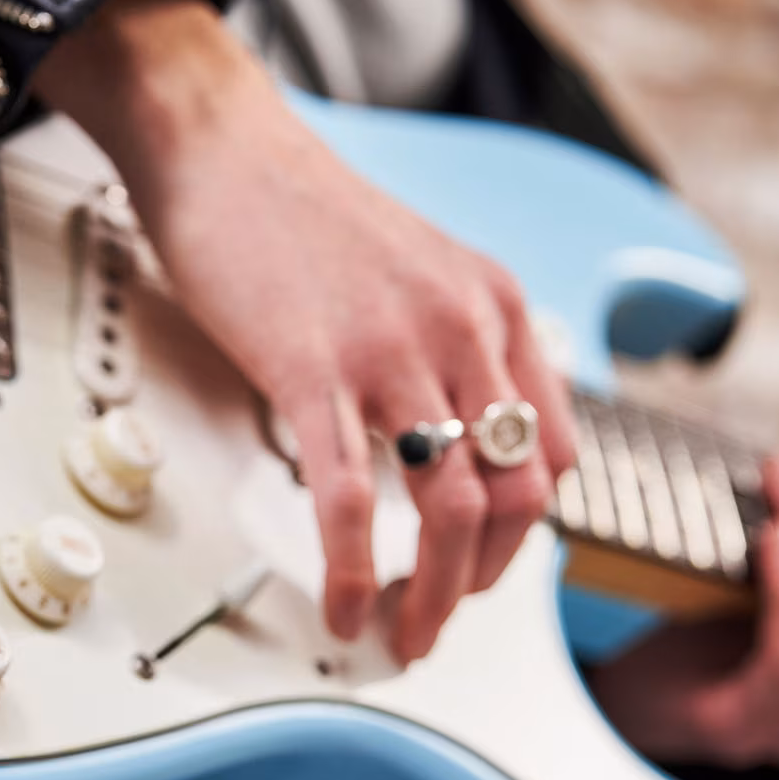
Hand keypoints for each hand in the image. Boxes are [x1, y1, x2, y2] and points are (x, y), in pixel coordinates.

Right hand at [34, 0, 575, 660]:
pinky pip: (351, 498)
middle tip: (439, 616)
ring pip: (450, 509)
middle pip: (516, 495)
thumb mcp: (420, 270)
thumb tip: (449, 440)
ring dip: (434, 595)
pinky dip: (353, 570)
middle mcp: (462, 330)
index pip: (553, 453)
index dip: (525, 532)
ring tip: (401, 633)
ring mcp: (391, 353)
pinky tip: (342, 605)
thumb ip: (451, 346)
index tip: (485, 564)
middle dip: (485, 580)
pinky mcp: (314, 372)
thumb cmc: (303, 211)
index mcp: (494, 307)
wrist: (225, 147)